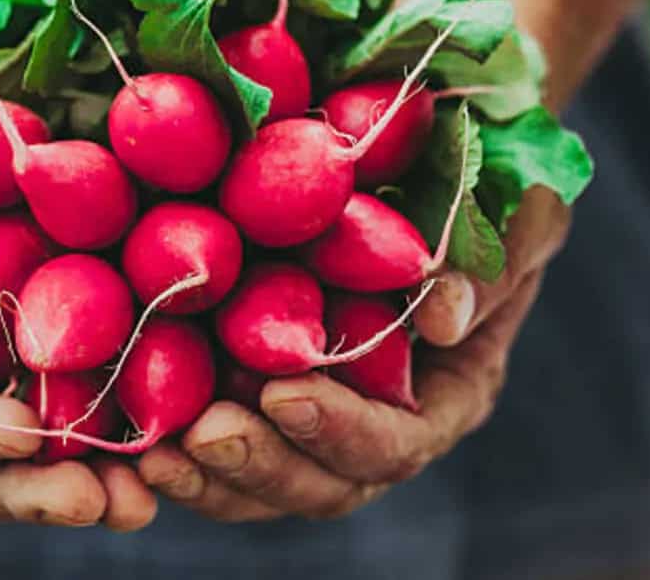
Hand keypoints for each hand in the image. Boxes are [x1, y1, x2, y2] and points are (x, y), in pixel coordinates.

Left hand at [138, 187, 569, 520]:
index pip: (396, 441)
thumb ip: (494, 261)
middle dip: (262, 464)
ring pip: (264, 481)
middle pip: (323, 481)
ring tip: (153, 453)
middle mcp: (380, 424)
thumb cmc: (485, 186)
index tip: (284, 393)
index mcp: (446, 394)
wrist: (428, 168)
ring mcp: (317, 420)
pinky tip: (132, 429)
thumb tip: (443, 316)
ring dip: (209, 475)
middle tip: (203, 436)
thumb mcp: (517, 210)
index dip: (341, 429)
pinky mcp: (258, 395)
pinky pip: (221, 445)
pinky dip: (180, 445)